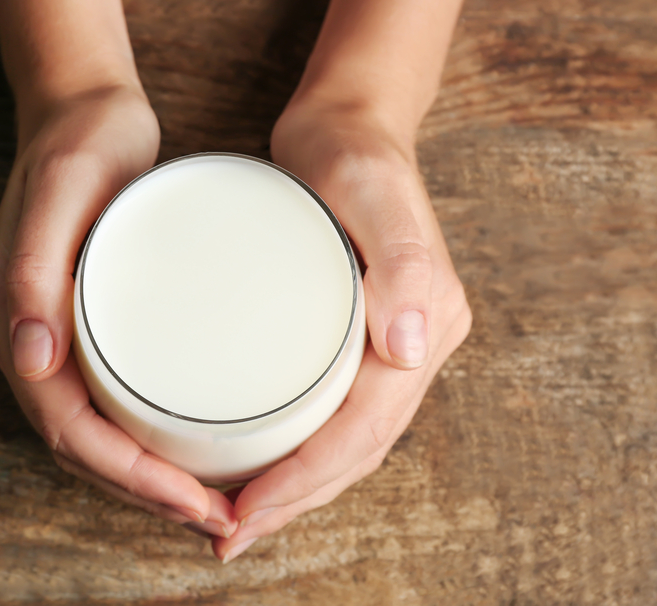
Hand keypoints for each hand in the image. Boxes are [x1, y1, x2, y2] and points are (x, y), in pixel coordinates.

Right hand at [0, 85, 238, 538]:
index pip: (67, 431)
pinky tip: (190, 450)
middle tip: (218, 517)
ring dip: (148, 480)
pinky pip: (108, 404)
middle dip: (146, 494)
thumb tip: (29, 360)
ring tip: (212, 501)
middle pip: (82, 449)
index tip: (195, 503)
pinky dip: (146, 442)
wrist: (83, 108)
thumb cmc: (80, 143)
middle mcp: (24, 341)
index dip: (130, 478)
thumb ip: (34, 272)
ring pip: (96, 436)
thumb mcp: (63, 190)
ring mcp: (52, 338)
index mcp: (9, 323)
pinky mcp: (83, 326)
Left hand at [212, 96, 471, 561]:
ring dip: (295, 492)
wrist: (350, 122)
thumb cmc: (352, 152)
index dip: (304, 481)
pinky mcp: (356, 336)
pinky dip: (296, 454)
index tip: (243, 513)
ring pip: (344, 444)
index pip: (363, 429)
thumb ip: (404, 259)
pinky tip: (256, 468)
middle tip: (227, 536)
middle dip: (294, 503)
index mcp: (428, 323)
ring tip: (235, 520)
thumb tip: (413, 349)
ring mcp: (389, 344)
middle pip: (356, 452)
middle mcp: (415, 345)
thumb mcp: (372, 189)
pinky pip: (331, 414)